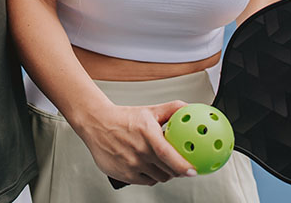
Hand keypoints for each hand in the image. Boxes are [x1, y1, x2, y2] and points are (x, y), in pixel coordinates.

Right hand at [78, 99, 196, 185]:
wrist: (96, 123)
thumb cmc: (124, 118)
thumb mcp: (149, 110)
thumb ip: (172, 109)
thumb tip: (190, 109)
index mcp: (146, 133)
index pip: (169, 155)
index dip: (184, 166)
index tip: (193, 170)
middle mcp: (139, 150)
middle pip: (167, 170)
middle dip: (177, 170)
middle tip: (179, 164)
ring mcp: (131, 164)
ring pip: (158, 178)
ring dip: (163, 172)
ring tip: (161, 162)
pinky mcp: (124, 175)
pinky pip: (146, 181)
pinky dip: (150, 176)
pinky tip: (147, 165)